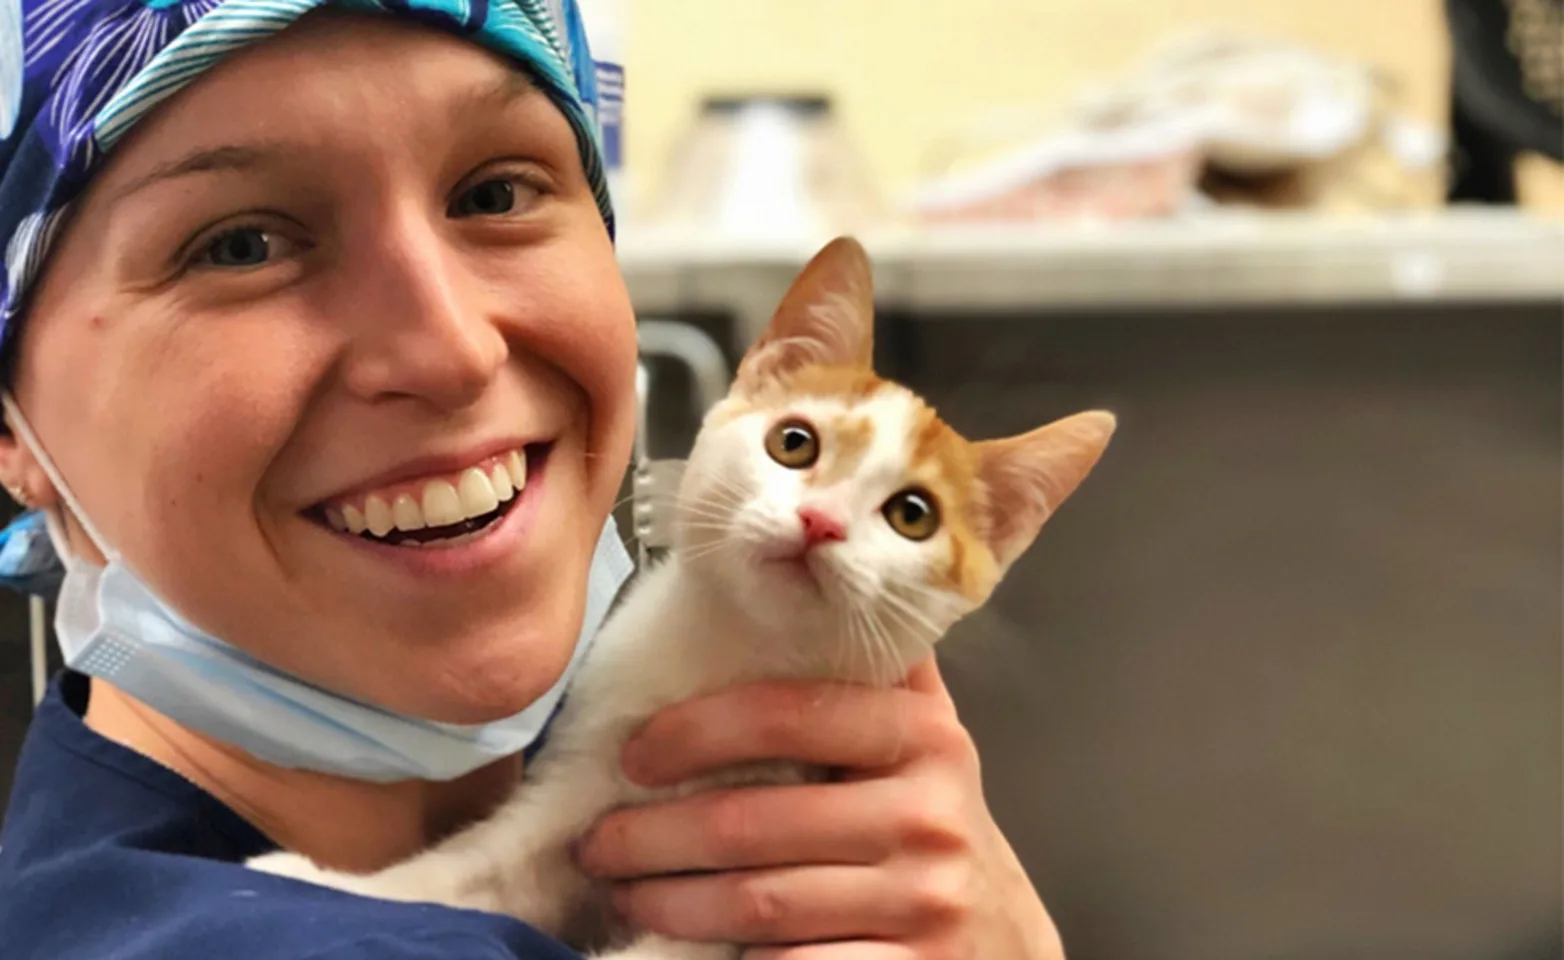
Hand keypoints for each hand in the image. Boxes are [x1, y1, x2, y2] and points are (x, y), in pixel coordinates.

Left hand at [575, 659, 1064, 958]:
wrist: (1000, 936)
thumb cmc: (928, 822)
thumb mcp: (917, 738)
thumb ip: (864, 672)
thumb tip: (780, 587)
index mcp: (924, 733)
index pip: (788, 711)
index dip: (695, 730)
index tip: (632, 752)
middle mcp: (931, 814)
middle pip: (755, 822)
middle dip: (653, 834)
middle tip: (597, 840)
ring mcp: (926, 901)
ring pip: (760, 901)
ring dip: (670, 899)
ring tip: (625, 890)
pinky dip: (732, 958)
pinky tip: (687, 944)